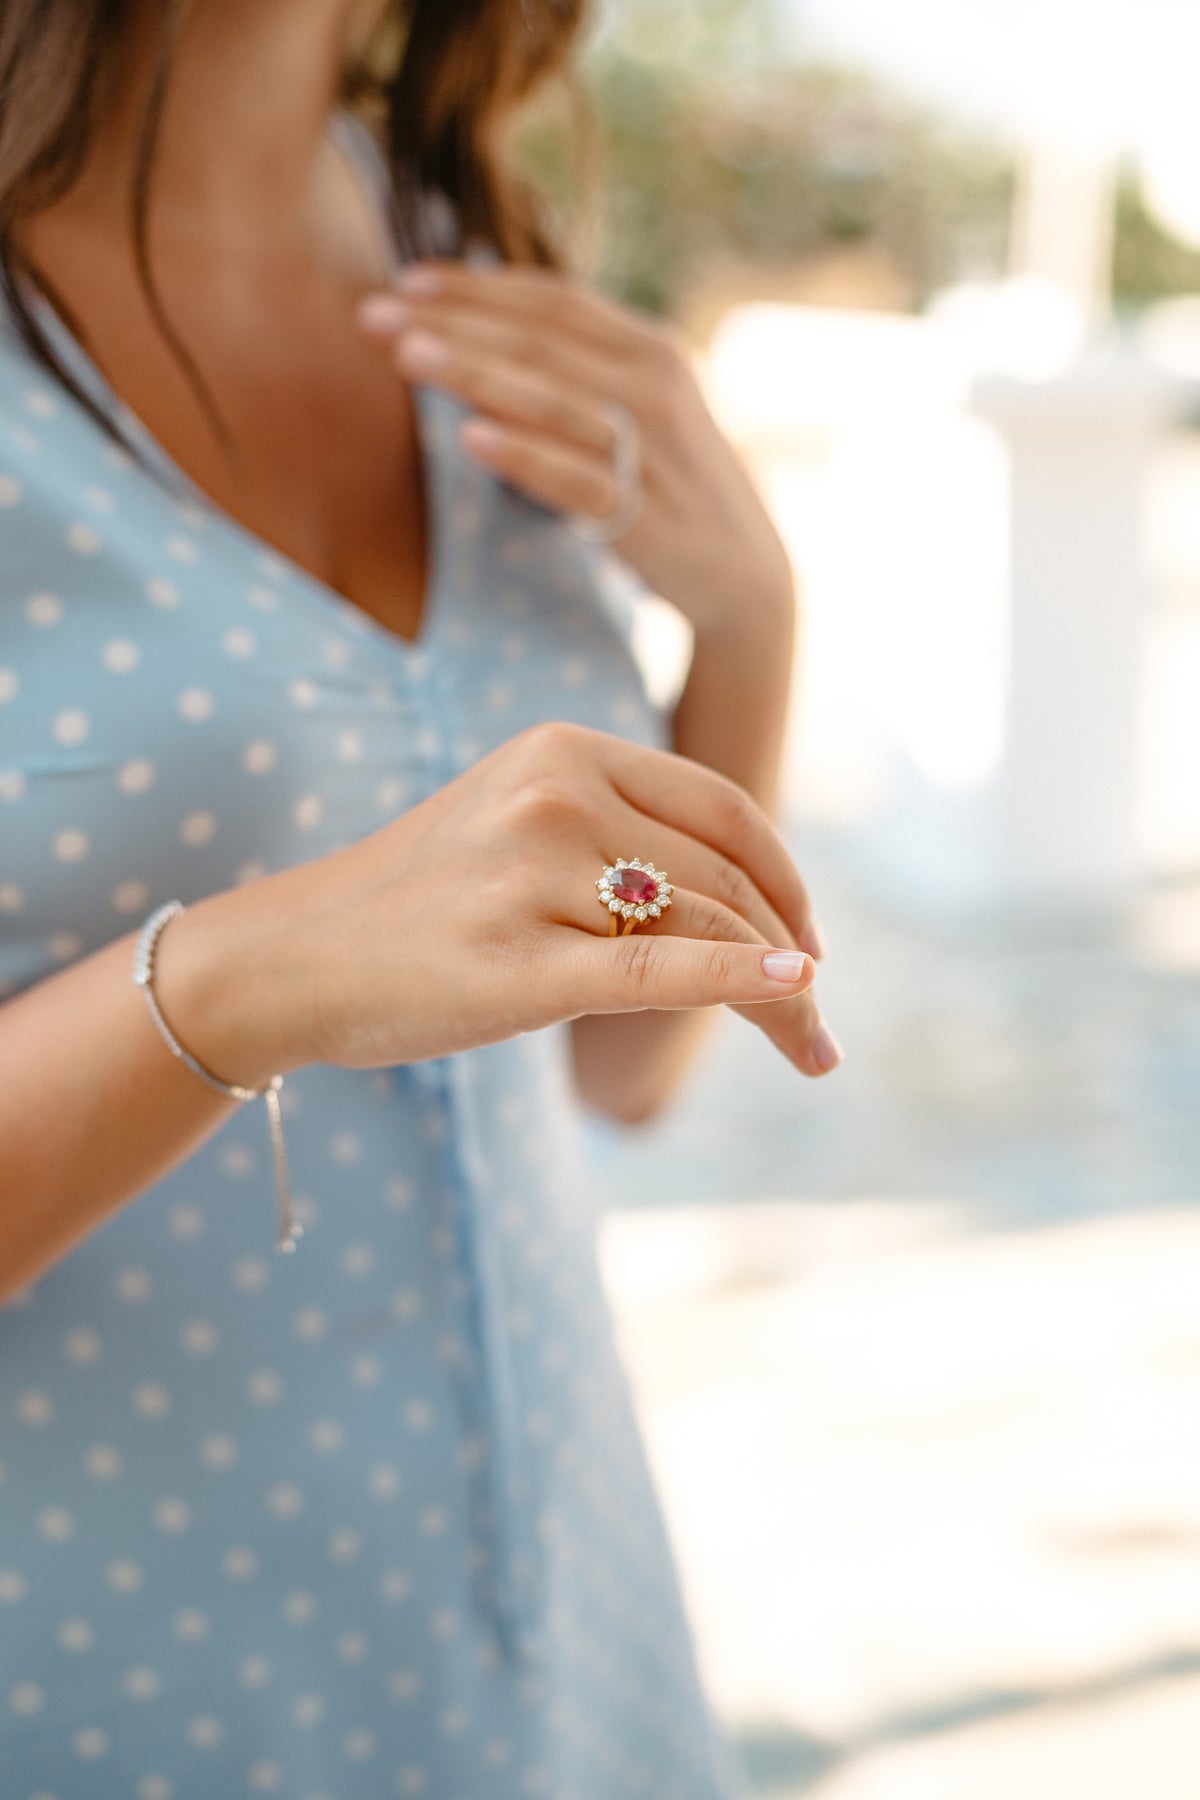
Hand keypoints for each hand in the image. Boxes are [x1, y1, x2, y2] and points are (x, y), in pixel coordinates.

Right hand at [173, 723, 838, 1084]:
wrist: (294, 956)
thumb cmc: (418, 905)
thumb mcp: (516, 831)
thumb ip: (617, 838)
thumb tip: (750, 910)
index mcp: (565, 751)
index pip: (720, 809)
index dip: (785, 877)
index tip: (809, 942)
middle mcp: (557, 795)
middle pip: (724, 878)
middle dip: (794, 954)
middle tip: (818, 1024)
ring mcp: (535, 873)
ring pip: (706, 930)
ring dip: (783, 999)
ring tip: (812, 1051)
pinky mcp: (518, 960)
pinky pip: (657, 972)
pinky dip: (739, 981)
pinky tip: (795, 990)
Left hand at [357, 262, 795, 638]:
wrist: (742, 568)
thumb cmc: (669, 481)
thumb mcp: (634, 406)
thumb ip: (574, 366)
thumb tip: (480, 326)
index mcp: (647, 348)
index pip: (552, 300)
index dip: (477, 286)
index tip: (405, 281)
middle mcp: (654, 386)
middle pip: (541, 341)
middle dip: (454, 324)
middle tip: (374, 315)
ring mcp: (651, 450)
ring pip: (552, 400)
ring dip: (476, 375)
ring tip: (407, 358)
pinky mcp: (644, 515)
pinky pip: (575, 480)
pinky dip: (524, 457)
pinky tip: (471, 439)